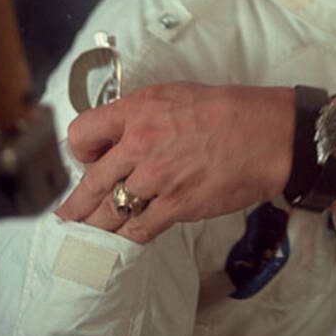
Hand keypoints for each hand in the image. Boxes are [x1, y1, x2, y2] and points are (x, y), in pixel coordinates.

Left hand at [55, 82, 294, 242]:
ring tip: (87, 236)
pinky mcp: (176, 205)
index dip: (82, 150)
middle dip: (76, 203)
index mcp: (139, 110)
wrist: (268, 134)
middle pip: (92, 181)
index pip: (83, 133)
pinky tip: (124, 240)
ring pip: (110, 211)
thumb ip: (144, 114)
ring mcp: (156, 177)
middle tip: (68, 214)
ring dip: (97, 226)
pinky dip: (128, 237)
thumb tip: (125, 136)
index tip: (88, 159)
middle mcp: (140, 142)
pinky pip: (138, 229)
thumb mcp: (177, 95)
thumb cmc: (230, 110)